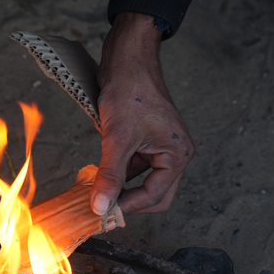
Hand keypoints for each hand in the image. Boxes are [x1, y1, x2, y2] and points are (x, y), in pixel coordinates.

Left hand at [90, 13, 194, 215]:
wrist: (126, 60)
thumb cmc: (131, 91)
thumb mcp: (117, 138)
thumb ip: (110, 175)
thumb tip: (101, 206)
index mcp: (178, 155)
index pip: (155, 196)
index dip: (128, 206)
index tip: (103, 213)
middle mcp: (173, 153)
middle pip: (154, 194)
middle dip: (128, 201)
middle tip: (102, 207)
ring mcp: (159, 146)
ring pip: (140, 180)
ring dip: (119, 185)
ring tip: (95, 188)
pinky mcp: (145, 139)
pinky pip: (132, 165)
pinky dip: (116, 170)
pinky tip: (98, 169)